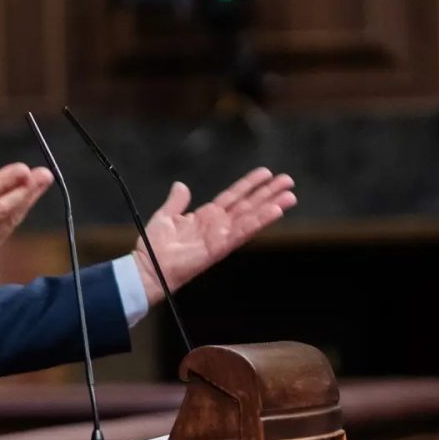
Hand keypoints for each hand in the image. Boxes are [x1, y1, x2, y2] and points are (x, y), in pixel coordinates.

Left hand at [133, 168, 295, 304]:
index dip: (249, 184)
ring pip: (251, 217)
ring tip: (290, 195)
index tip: (266, 173)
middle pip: (248, 205)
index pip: (233, 196)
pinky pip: (242, 232)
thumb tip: (181, 185)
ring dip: (271, 206)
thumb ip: (176, 201)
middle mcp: (218, 225)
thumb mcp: (166, 216)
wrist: (148, 266)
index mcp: (207, 216)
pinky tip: (275, 211)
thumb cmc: (155, 245)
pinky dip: (258, 221)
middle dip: (268, 193)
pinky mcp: (220, 247)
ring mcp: (221, 236)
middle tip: (288, 181)